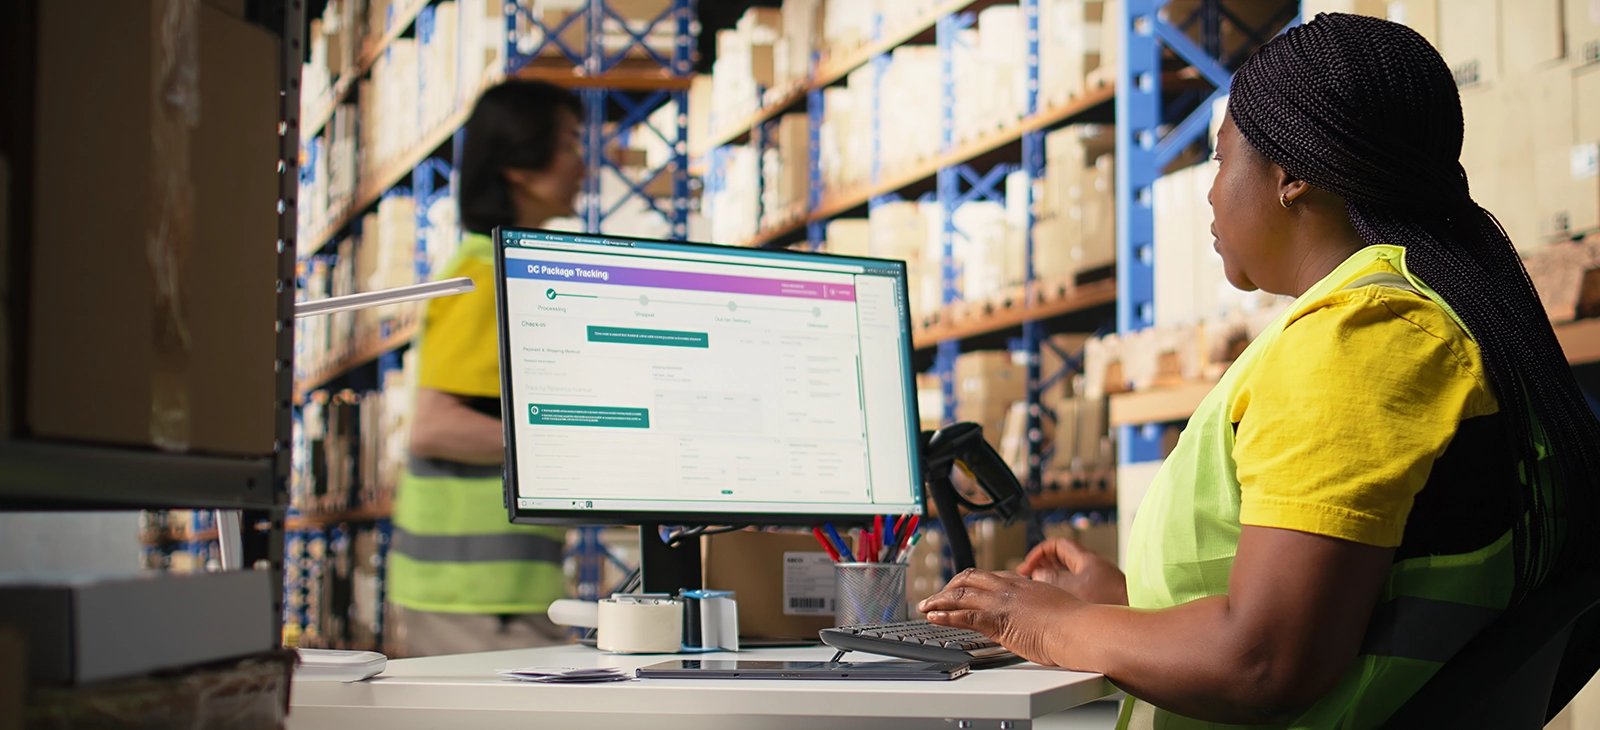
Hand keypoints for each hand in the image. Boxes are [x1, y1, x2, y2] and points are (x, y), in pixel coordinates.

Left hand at [917, 569, 1083, 666]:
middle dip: (950, 586)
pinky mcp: (996, 620)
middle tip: (938, 596)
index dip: (972, 582)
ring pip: (961, 595)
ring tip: (926, 606)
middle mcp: (1009, 588)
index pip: (990, 577)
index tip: (964, 588)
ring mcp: (1001, 602)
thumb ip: (1043, 607)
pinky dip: (944, 616)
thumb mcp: (1056, 606)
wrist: (1080, 629)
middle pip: (970, 579)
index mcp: (1023, 583)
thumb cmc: (1076, 623)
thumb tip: (1043, 615)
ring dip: (939, 600)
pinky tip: (933, 618)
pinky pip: (962, 615)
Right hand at [1017, 537, 1127, 605]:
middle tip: (1031, 577)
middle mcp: (1094, 568)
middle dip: (1044, 566)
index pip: (1057, 544)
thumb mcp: (1072, 587)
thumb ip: (1051, 579)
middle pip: (1063, 558)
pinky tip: (1060, 608)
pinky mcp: (1104, 598)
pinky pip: (1078, 590)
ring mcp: (1100, 583)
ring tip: (1042, 593)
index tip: (1028, 566)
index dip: (1039, 552)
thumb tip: (1038, 575)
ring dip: (1054, 581)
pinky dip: (1065, 594)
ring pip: (1070, 575)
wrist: (1138, 612)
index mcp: (1086, 559)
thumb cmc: (1111, 600)